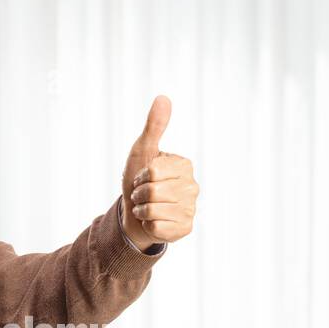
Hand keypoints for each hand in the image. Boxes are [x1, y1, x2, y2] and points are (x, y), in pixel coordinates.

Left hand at [120, 95, 198, 249]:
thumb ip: (154, 126)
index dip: (140, 176)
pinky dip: (148, 225)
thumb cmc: (139, 179)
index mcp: (185, 166)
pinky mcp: (185, 229)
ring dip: (141, 210)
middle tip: (141, 194)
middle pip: (152, 191)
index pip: (153, 171)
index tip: (142, 177)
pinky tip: (153, 221)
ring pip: (154, 210)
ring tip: (146, 207)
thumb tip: (163, 98)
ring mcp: (191, 209)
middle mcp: (193, 187)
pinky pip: (158, 228)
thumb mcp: (143, 151)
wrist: (135, 212)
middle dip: (138, 194)